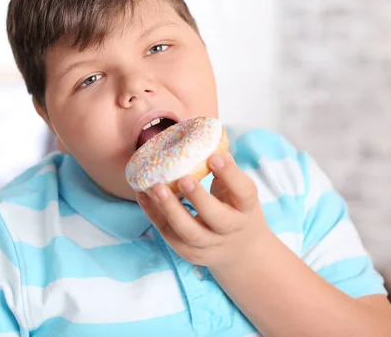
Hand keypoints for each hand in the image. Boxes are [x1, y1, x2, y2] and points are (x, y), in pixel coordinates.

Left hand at [136, 152, 271, 269]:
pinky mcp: (190, 253)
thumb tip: (203, 137)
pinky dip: (154, 216)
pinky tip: (143, 197)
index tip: (215, 156)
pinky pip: (170, 235)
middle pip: (217, 219)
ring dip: (171, 210)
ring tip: (155, 188)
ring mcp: (210, 245)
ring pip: (190, 233)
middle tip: (183, 178)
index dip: (230, 174)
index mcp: (246, 208)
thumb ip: (224, 170)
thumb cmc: (236, 208)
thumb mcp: (238, 190)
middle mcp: (231, 229)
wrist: (241, 250)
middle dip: (199, 198)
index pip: (244, 192)